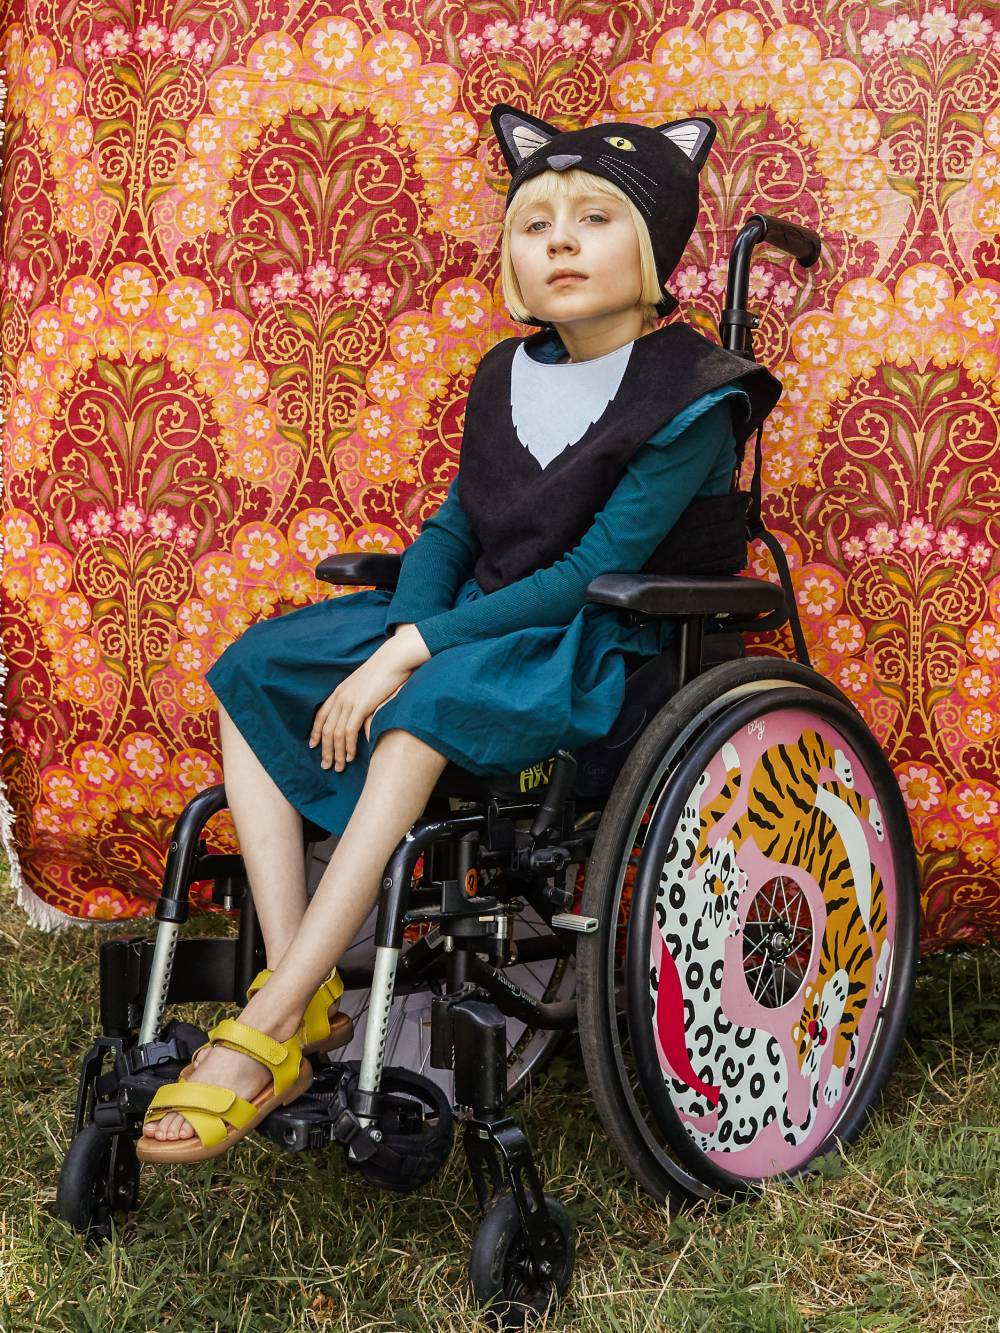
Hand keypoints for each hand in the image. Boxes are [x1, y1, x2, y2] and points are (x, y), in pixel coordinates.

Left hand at [309, 628, 428, 771]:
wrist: (393, 659)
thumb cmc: (384, 672)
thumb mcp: (365, 685)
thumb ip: (359, 701)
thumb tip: (360, 717)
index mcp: (339, 691)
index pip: (320, 716)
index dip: (316, 733)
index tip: (313, 746)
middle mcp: (340, 697)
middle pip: (326, 729)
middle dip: (325, 750)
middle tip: (326, 766)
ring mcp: (349, 701)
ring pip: (336, 733)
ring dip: (336, 753)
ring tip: (339, 767)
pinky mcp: (361, 706)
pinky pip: (350, 731)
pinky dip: (348, 746)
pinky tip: (350, 756)